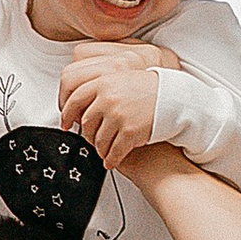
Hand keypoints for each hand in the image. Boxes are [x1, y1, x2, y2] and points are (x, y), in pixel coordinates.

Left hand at [59, 45, 163, 165]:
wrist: (175, 98)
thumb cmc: (153, 89)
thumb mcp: (123, 78)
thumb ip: (103, 87)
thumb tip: (84, 100)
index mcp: (104, 82)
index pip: (75, 98)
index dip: (67, 113)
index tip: (65, 123)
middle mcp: (108, 98)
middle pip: (86, 123)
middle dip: (86, 135)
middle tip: (90, 140)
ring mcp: (118, 115)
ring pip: (98, 140)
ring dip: (100, 149)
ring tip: (104, 152)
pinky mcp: (129, 132)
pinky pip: (114, 151)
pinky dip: (111, 159)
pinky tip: (112, 161)